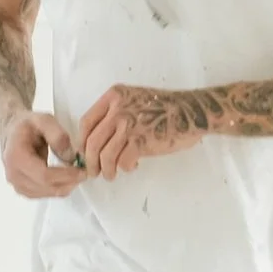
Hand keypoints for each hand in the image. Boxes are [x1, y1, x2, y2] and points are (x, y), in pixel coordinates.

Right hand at [0, 111, 85, 198]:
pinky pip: (46, 195)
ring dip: (66, 186)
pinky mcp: (24, 190)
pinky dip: (59, 188)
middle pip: (47, 187)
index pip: (44, 175)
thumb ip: (58, 135)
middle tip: (84, 172)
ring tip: (76, 173)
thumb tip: (70, 157)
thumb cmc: (27, 126)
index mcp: (16, 157)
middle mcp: (14, 174)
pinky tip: (66, 178)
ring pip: (48, 193)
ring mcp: (17, 185)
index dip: (66, 175)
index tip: (82, 171)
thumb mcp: (43, 120)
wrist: (13, 132)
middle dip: (70, 181)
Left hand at [78, 85, 212, 179]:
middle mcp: (118, 109)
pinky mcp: (141, 140)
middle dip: (90, 161)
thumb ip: (114, 114)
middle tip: (93, 171)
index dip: (82, 142)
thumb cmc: (163, 108)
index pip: (86, 122)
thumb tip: (98, 141)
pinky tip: (132, 166)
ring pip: (105, 155)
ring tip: (110, 175)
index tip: (85, 153)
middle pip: (92, 141)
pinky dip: (125, 168)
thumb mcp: (133, 100)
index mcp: (113, 97)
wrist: (190, 112)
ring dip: (105, 169)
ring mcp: (129, 124)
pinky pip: (123, 161)